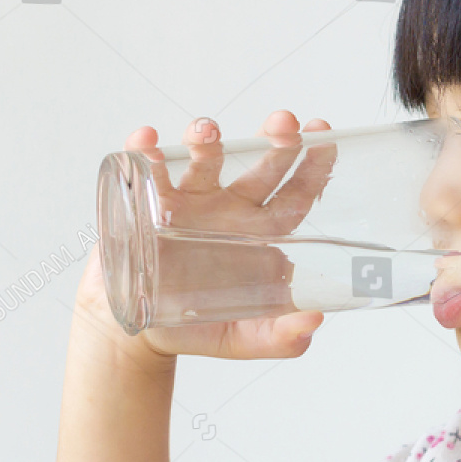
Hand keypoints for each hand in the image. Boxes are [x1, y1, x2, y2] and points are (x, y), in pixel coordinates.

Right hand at [75, 110, 333, 360]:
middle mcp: (228, 208)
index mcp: (259, 234)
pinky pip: (147, 170)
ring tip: (206, 132)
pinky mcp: (146, 203)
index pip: (295, 193)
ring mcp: (189, 201)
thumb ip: (281, 337)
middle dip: (273, 140)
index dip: (313, 165)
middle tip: (283, 122)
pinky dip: (145, 152)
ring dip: (206, 140)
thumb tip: (314, 320)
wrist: (136, 334)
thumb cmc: (195, 330)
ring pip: (203, 160)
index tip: (324, 135)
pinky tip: (148, 143)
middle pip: (259, 166)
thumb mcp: (244, 339)